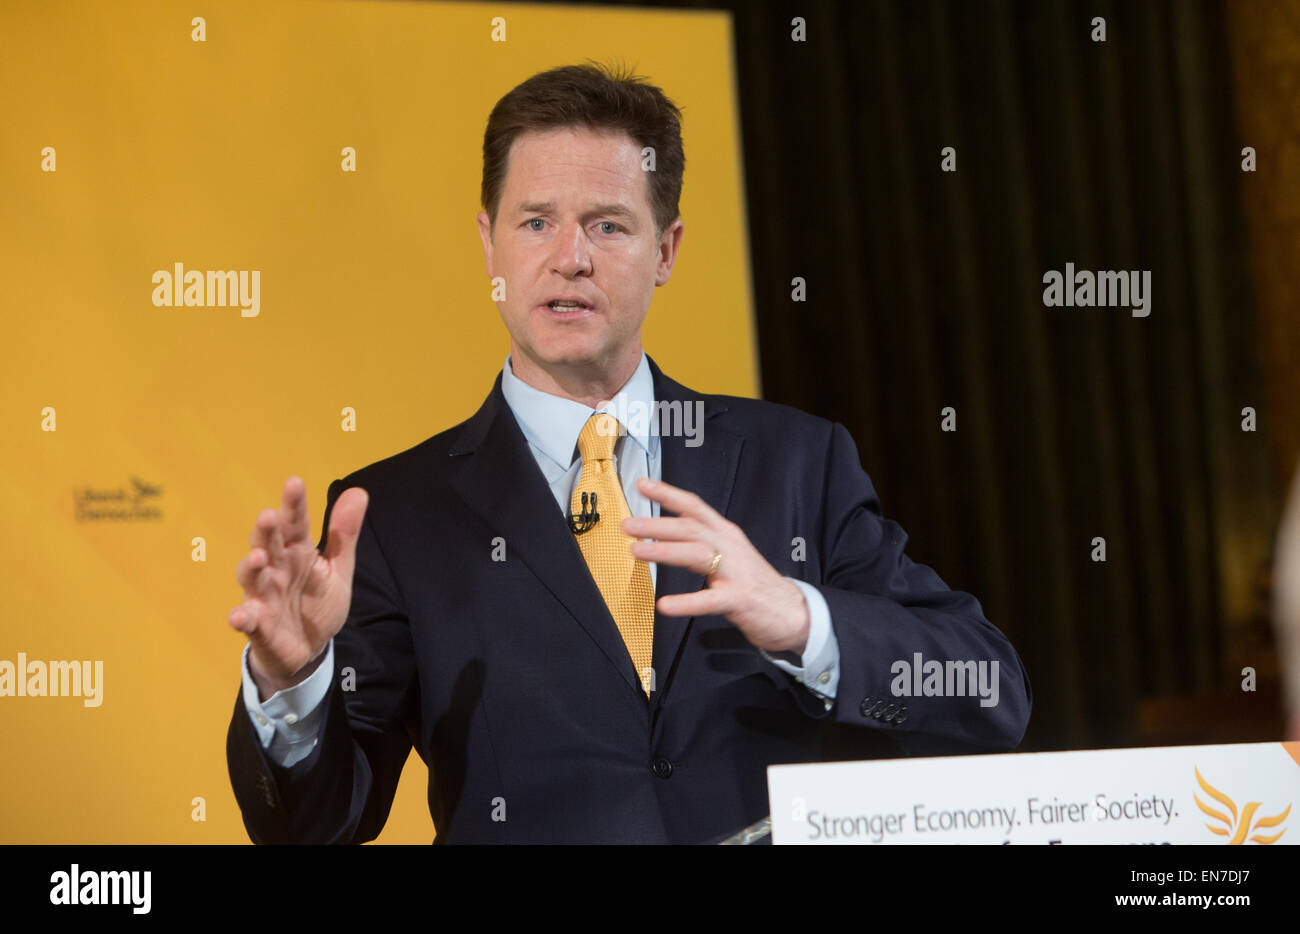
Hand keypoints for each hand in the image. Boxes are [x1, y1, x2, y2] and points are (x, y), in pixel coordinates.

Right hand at [228, 476, 368, 700]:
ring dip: (251, 567)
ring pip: (252, 578)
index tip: (294, 482)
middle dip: (266, 532)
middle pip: (268, 546)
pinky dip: (242, 618)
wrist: (309, 649)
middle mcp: (276, 570)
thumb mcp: (338, 569)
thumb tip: (358, 491)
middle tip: (268, 515)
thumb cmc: (318, 603)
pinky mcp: (259, 626)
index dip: (294, 505)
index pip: (295, 524)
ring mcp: (264, 597)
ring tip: (258, 557)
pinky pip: (248, 622)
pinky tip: (241, 615)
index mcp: (298, 553)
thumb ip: (345, 535)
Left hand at [623, 477, 809, 655]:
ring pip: (697, 554)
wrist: (792, 612)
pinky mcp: (740, 599)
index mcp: (726, 534)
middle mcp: (730, 546)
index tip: (642, 485)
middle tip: (628, 524)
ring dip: (664, 551)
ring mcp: (736, 572)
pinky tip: (665, 604)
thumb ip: (700, 543)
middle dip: (657, 524)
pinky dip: (686, 602)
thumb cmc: (753, 583)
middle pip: (691, 528)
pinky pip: (709, 599)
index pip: (695, 507)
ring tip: (636, 551)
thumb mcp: (728, 555)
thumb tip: (661, 534)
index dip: (668, 494)